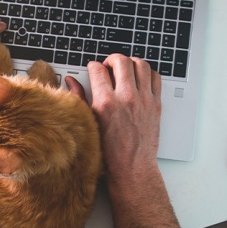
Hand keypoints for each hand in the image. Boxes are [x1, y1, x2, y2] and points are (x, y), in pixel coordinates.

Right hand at [75, 54, 161, 184]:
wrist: (132, 167)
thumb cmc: (109, 152)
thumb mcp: (88, 124)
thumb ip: (79, 98)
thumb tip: (71, 81)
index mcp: (105, 103)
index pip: (98, 69)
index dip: (93, 66)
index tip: (93, 69)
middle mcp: (126, 98)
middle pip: (121, 61)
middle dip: (112, 59)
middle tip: (109, 66)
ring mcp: (144, 100)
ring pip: (141, 65)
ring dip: (131, 62)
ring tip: (125, 69)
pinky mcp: (156, 104)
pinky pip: (156, 77)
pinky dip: (148, 73)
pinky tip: (140, 78)